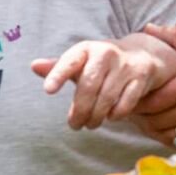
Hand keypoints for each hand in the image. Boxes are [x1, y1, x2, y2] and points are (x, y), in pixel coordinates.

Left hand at [31, 36, 175, 129]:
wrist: (142, 55)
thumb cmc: (102, 65)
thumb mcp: (81, 63)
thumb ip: (58, 67)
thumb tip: (33, 66)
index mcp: (86, 49)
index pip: (70, 61)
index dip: (58, 74)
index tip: (48, 90)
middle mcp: (106, 53)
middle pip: (88, 87)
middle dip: (80, 110)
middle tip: (75, 125)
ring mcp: (125, 64)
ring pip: (107, 97)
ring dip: (96, 116)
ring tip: (90, 124)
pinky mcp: (142, 76)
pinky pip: (126, 102)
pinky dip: (116, 114)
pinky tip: (110, 117)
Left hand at [133, 24, 175, 145]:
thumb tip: (150, 27)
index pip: (152, 102)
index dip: (137, 103)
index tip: (131, 97)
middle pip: (155, 121)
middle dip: (141, 117)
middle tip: (135, 110)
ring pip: (167, 135)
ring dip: (154, 129)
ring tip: (147, 120)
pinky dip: (172, 138)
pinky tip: (168, 129)